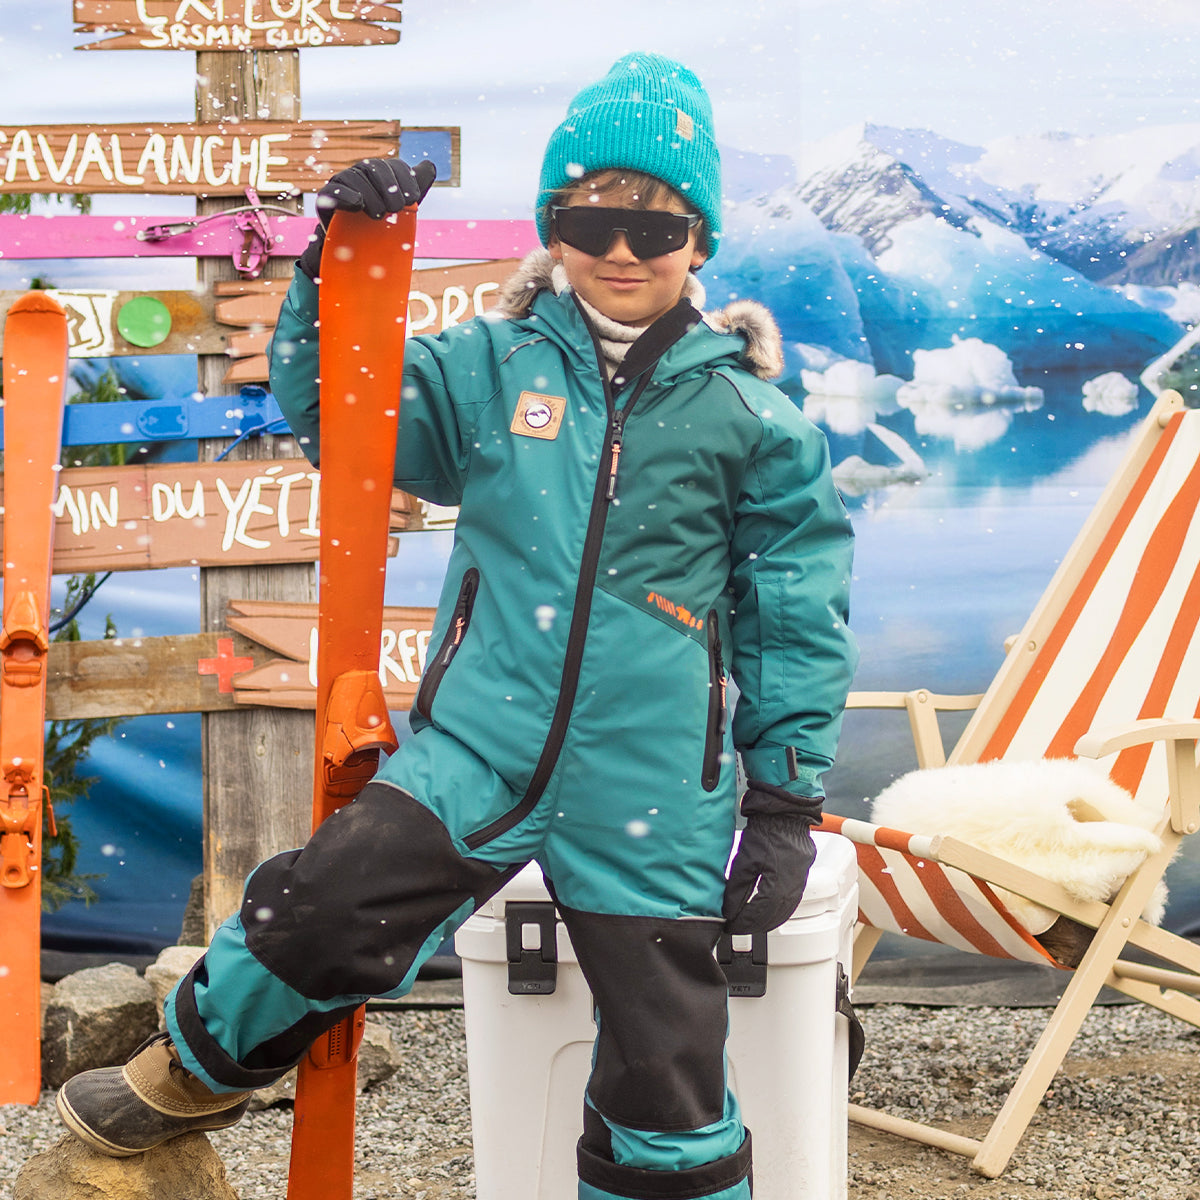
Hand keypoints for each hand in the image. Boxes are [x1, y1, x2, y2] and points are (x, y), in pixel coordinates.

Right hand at [299, 158, 436, 277]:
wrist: (353, 248)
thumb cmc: (380, 224)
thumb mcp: (401, 206)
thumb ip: (416, 186)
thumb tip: (431, 166)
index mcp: (380, 173)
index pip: (396, 167)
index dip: (406, 180)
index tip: (413, 199)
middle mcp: (361, 173)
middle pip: (376, 168)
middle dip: (390, 188)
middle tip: (396, 209)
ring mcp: (342, 183)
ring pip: (356, 178)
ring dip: (372, 196)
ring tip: (378, 215)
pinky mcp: (326, 198)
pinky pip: (336, 191)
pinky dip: (348, 196)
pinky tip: (358, 205)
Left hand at [722, 786, 820, 933]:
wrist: (785, 811)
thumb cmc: (765, 830)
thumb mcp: (745, 859)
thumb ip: (737, 887)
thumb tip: (729, 909)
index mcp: (778, 880)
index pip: (760, 911)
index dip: (745, 921)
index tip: (732, 926)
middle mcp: (793, 883)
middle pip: (775, 914)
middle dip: (756, 924)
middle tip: (740, 927)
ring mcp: (800, 878)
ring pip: (786, 908)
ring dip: (769, 919)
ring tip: (753, 923)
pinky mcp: (803, 872)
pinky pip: (793, 898)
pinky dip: (780, 908)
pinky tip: (770, 909)